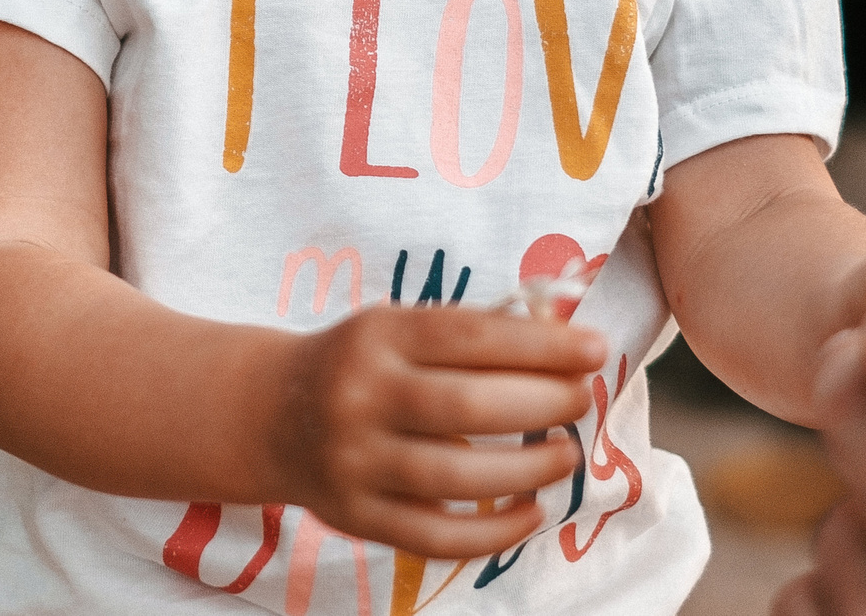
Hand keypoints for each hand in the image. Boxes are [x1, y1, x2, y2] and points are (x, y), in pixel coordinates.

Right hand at [263, 303, 605, 559]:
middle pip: (467, 407)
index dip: (540, 344)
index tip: (594, 349)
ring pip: (456, 477)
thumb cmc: (358, 363)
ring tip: (566, 455)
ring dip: (527, 469)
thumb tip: (564, 336)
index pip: (470, 336)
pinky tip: (531, 513)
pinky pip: (436, 537)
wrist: (271, 413)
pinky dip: (494, 533)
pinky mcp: (357, 516)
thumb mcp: (398, 327)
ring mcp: (356, 462)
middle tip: (580, 400)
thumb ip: (471, 333)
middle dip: (542, 403)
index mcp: (378, 337)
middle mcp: (362, 397)